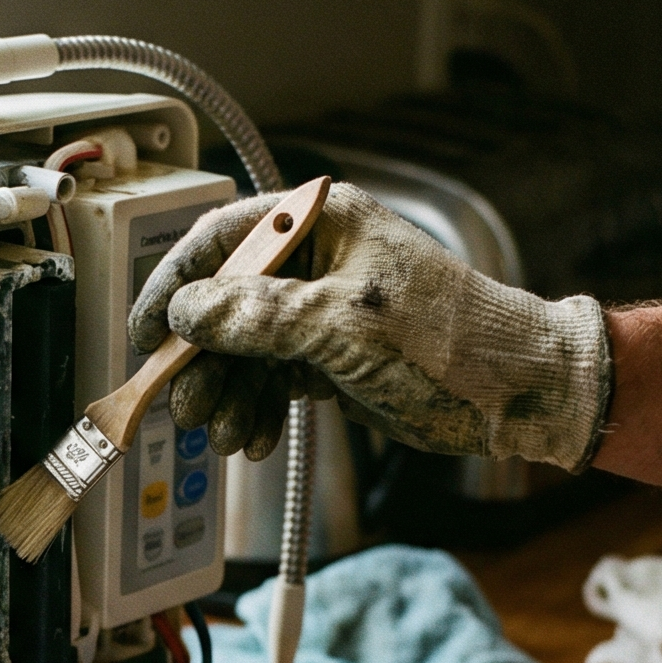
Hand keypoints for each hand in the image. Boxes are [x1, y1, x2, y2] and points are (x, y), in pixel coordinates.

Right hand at [128, 184, 611, 469]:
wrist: (515, 394)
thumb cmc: (452, 343)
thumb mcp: (345, 327)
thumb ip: (259, 317)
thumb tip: (187, 311)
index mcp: (322, 223)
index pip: (222, 241)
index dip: (175, 287)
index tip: (146, 335)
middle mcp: (317, 260)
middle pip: (225, 304)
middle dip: (202, 359)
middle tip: (187, 402)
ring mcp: (322, 311)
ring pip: (244, 350)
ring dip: (227, 394)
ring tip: (225, 434)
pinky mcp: (331, 357)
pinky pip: (271, 380)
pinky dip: (257, 410)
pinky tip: (255, 439)